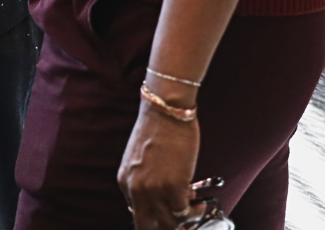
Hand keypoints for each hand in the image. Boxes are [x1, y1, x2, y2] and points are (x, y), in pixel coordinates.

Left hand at [118, 102, 200, 229]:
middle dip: (163, 227)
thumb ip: (144, 179)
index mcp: (125, 180)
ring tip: (194, 208)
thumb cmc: (157, 125)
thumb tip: (161, 194)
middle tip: (178, 221)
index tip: (166, 212)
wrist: (166, 108)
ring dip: (183, 220)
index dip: (154, 215)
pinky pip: (184, 212)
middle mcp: (136, 189)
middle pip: (147, 226)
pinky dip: (194, 211)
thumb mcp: (140, 157)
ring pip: (168, 224)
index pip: (136, 214)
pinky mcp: (174, 187)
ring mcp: (154, 190)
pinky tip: (199, 202)